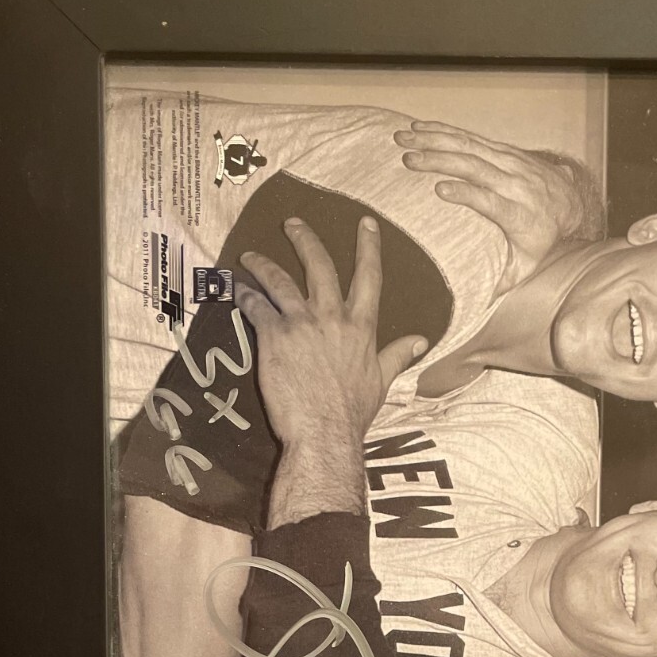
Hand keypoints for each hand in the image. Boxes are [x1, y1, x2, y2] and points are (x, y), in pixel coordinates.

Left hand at [237, 216, 426, 446]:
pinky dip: (244, 294)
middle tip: (292, 224)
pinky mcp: (275, 336)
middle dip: (305, 240)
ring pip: (280, 281)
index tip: (366, 224)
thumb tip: (421, 341)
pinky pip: (257, 306)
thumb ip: (398, 355)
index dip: (368, 247)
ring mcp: (302, 324)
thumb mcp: (383, 381)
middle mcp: (333, 317)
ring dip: (263, 264)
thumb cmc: (353, 412)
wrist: (325, 431)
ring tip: (250, 256)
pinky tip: (236, 288)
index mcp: (361, 327)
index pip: (369, 278)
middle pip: (319, 266)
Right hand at [394, 120, 604, 294]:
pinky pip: (471, 137)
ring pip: (470, 147)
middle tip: (408, 161)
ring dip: (434, 140)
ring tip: (403, 140)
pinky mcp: (503, 150)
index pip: (492, 202)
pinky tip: (418, 128)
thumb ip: (502, 280)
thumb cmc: (541, 238)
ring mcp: (509, 163)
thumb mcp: (527, 264)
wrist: (568, 201)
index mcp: (519, 214)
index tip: (441, 190)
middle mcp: (515, 184)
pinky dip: (443, 130)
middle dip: (440, 161)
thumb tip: (476, 303)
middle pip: (476, 168)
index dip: (468, 195)